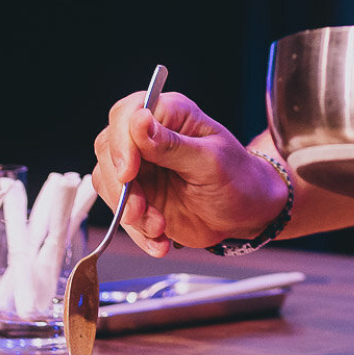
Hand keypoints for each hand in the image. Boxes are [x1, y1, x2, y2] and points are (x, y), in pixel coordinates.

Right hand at [90, 89, 286, 256]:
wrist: (246, 213)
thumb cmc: (238, 178)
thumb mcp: (211, 161)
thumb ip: (173, 145)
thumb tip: (138, 121)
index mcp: (170, 113)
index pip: (126, 115)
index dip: (121, 143)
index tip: (128, 173)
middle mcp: (148, 136)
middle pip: (108, 149)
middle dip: (120, 187)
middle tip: (140, 211)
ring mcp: (140, 166)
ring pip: (108, 183)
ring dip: (129, 213)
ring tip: (159, 227)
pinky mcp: (138, 195)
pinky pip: (119, 211)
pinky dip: (136, 233)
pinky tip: (160, 241)